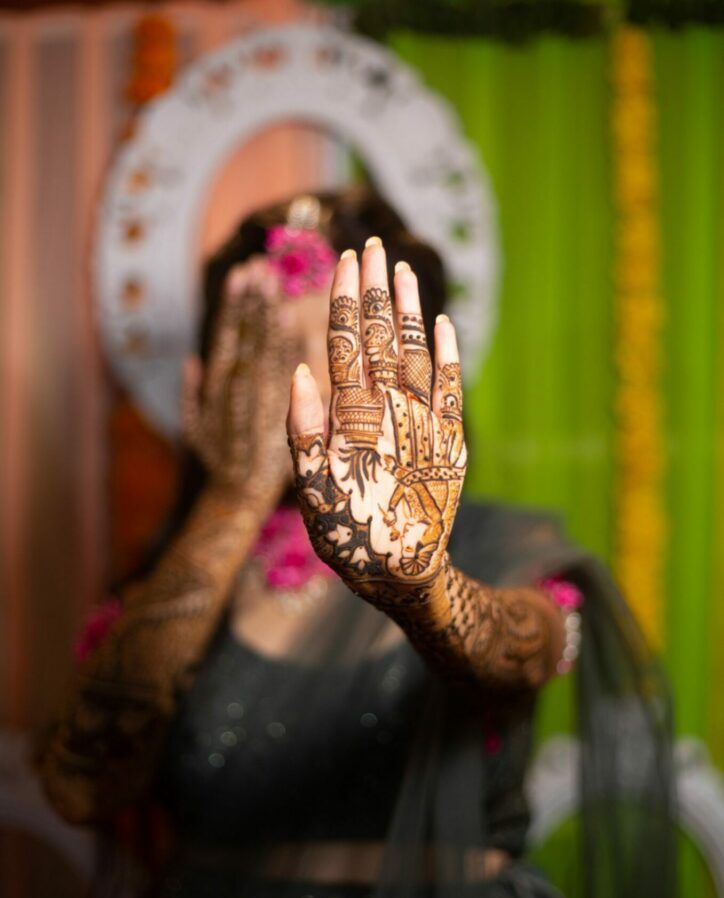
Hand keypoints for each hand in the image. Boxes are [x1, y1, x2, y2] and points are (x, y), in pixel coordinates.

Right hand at [182, 257, 298, 507]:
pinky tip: (295, 320)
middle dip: (255, 300)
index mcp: (220, 391)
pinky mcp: (281, 415)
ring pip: (269, 351)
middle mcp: (240, 393)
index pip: (231, 338)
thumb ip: (193, 396)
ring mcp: (261, 403)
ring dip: (271, 314)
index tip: (242, 273)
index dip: (236, 304)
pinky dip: (290, 348)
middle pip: (250, 338)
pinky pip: (288, 376)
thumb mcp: (196, 433)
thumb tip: (191, 360)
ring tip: (277, 280)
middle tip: (262, 265)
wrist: (242, 499)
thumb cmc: (221, 465)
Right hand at [287, 239, 466, 599]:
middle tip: (371, 245)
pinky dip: (450, 354)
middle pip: (382, 339)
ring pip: (417, 353)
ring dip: (409, 309)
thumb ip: (302, 433)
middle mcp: (391, 413)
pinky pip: (453, 387)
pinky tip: (445, 322)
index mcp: (352, 422)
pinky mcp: (452, 440)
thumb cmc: (349, 536)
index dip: (345, 301)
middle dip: (375, 289)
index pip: (346, 347)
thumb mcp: (310, 492)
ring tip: (401, 268)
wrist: (407, 574)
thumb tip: (300, 373)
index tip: (345, 261)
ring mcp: (425, 423)